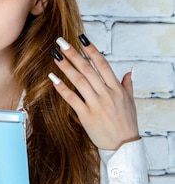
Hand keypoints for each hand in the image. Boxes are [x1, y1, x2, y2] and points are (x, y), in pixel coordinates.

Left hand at [48, 35, 139, 150]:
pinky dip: (62, 88)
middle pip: (88, 69)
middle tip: (61, 42)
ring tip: (55, 56)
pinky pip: (72, 99)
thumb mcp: (130, 102)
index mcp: (116, 88)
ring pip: (79, 81)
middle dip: (73, 54)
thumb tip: (129, 72)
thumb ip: (128, 85)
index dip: (91, 50)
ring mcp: (96, 104)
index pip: (103, 64)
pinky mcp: (86, 116)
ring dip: (66, 67)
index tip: (81, 38)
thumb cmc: (127, 123)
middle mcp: (106, 94)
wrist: (123, 145)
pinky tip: (53, 79)